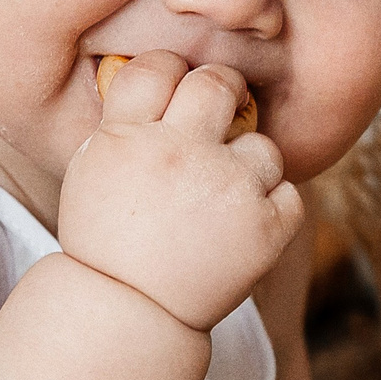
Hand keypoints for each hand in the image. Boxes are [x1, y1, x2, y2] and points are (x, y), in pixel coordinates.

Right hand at [57, 50, 303, 330]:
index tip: (173, 93)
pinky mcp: (266, 226)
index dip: (169, 73)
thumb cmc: (105, 243)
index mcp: (128, 135)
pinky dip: (271, 211)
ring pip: (263, 145)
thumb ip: (125, 122)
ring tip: (223, 200)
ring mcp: (228, 188)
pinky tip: (240, 230)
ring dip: (249, 168)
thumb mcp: (92, 170)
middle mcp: (181, 151)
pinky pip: (288, 194)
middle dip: (221, 95)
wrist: (128, 314)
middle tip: (217, 120)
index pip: (158, 66)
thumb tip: (163, 80)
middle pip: (217, 83)